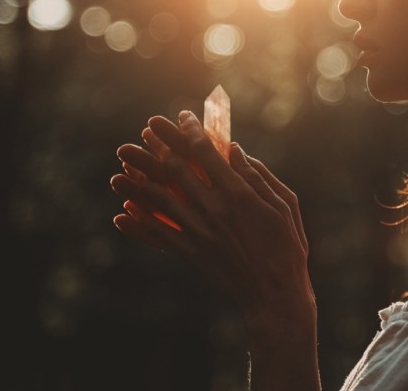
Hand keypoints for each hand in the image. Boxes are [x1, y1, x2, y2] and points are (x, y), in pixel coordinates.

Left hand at [110, 110, 313, 329]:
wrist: (274, 292)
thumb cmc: (286, 245)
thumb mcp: (284, 204)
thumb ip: (257, 175)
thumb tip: (232, 149)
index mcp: (238, 193)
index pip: (206, 152)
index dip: (190, 130)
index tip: (182, 116)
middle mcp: (213, 209)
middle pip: (177, 169)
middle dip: (158, 145)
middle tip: (145, 129)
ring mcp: (199, 231)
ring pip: (160, 200)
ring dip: (138, 181)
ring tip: (121, 166)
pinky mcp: (191, 252)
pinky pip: (159, 235)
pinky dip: (139, 224)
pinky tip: (122, 214)